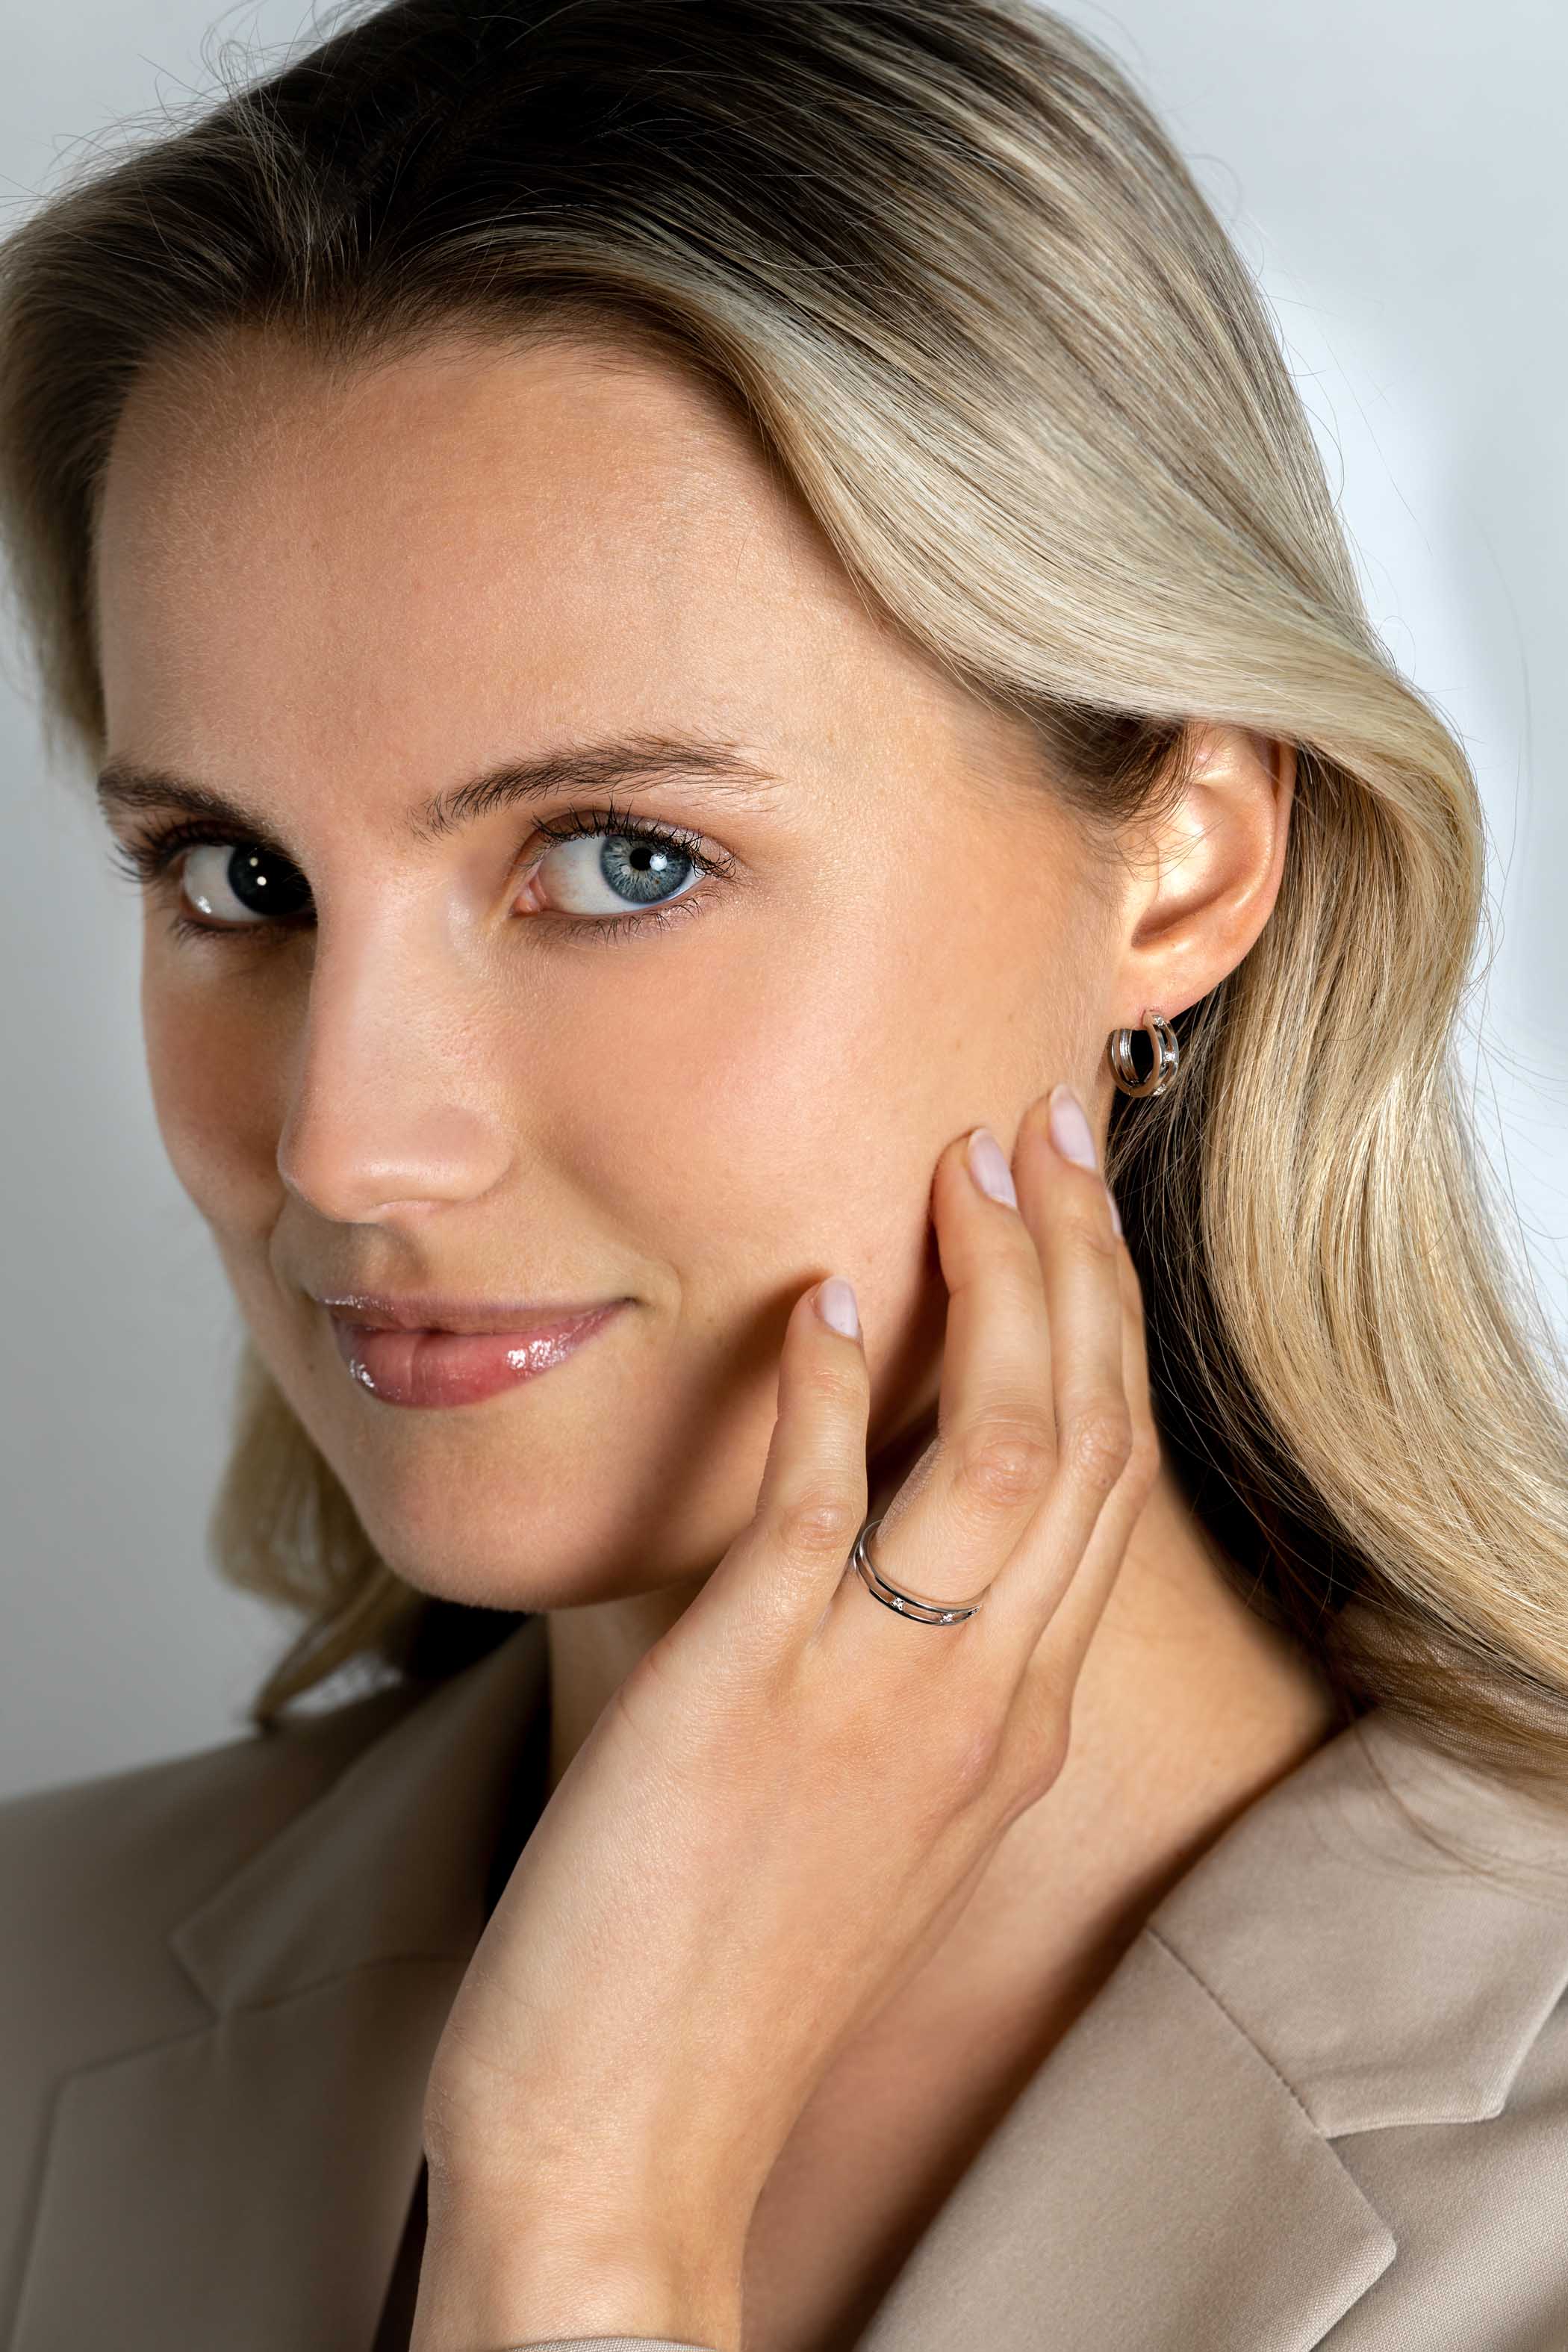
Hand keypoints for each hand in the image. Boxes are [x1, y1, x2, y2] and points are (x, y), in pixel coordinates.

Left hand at [410, 1083, 1158, 2351]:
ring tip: (974, 1161)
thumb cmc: (717, 1968)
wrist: (628, 2142)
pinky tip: (826, 1290)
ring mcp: (883, 1698)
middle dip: (1080, 1266)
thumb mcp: (857, 1806)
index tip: (1072, 1211)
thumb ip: (881, 1666)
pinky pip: (826, 1501)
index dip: (1101, 1327)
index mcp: (1014, 1724)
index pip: (1108, 1484)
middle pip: (1090, 1439)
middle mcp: (986, 1703)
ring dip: (1001, 1287)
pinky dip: (839, 1381)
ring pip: (1009, 1450)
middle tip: (1052, 1128)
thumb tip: (840, 1511)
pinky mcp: (757, 1695)